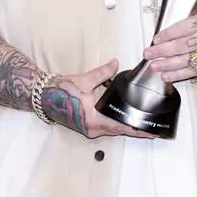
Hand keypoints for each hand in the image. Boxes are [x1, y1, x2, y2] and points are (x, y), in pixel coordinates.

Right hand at [39, 59, 156, 138]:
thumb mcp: (84, 80)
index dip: (138, 130)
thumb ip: (103, 73)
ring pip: (112, 129)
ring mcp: (89, 129)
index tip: (152, 132)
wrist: (44, 96)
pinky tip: (122, 116)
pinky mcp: (86, 126)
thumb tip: (116, 63)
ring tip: (141, 122)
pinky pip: (105, 127)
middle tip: (151, 126)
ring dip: (125, 126)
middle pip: (119, 130)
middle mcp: (93, 128)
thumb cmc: (62, 90)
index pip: (122, 127)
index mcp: (94, 119)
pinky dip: (115, 123)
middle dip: (135, 129)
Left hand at [143, 10, 196, 83]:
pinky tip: (166, 76)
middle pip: (181, 45)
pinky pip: (192, 71)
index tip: (156, 39)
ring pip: (185, 60)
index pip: (182, 28)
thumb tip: (164, 35)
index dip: (167, 35)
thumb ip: (188, 24)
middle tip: (148, 54)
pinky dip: (177, 74)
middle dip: (162, 51)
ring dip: (166, 64)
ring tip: (153, 66)